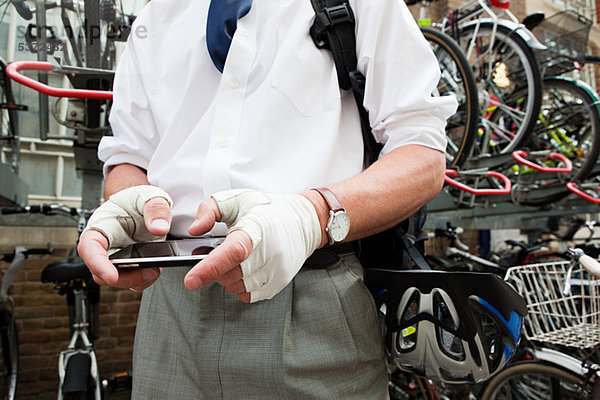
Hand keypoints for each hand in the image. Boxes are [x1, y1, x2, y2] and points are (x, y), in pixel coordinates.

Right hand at [77, 185, 172, 289]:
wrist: (140, 204)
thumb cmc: (136, 200)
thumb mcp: (149, 197)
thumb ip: (155, 209)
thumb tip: (160, 228)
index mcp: (100, 226)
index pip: (89, 247)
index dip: (97, 264)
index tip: (111, 275)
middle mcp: (103, 245)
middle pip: (101, 271)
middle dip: (124, 277)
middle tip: (147, 272)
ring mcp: (115, 257)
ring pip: (117, 279)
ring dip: (136, 280)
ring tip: (154, 270)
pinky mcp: (127, 265)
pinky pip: (132, 279)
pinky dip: (144, 278)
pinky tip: (155, 269)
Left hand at [184, 189, 321, 302]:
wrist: (302, 220)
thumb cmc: (267, 209)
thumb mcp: (235, 199)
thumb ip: (209, 210)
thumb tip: (195, 230)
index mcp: (256, 229)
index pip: (233, 252)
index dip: (210, 268)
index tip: (191, 280)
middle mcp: (270, 252)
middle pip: (231, 275)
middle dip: (216, 270)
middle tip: (218, 254)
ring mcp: (277, 270)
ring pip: (238, 287)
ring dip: (227, 279)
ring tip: (233, 260)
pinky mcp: (280, 282)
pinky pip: (250, 295)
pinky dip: (240, 287)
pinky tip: (244, 270)